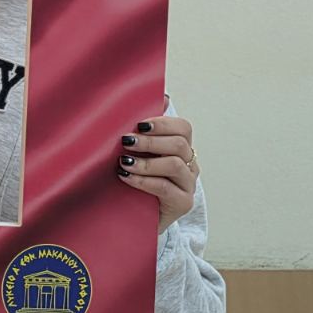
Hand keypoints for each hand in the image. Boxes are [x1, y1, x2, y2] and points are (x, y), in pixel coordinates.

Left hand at [116, 114, 197, 234]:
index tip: (139, 124)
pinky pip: (165, 187)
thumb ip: (145, 129)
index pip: (183, 128)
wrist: (135, 216)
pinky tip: (126, 176)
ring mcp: (188, 185)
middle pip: (179, 145)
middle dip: (150, 141)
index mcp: (181, 148)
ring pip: (174, 165)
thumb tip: (162, 97)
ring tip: (123, 162)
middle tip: (125, 141)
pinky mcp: (183, 203)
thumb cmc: (135, 176)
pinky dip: (143, 180)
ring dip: (146, 161)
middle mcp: (190, 165)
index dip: (163, 123)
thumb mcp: (137, 152)